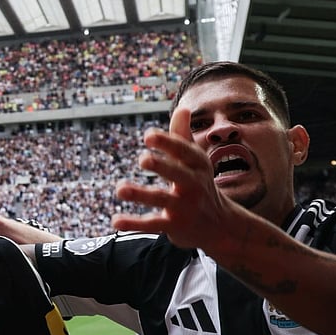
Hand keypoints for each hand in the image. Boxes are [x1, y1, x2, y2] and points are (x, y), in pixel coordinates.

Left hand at [111, 107, 235, 249]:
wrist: (220, 226)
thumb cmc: (199, 184)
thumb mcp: (195, 161)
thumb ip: (182, 137)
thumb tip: (182, 108)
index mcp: (198, 165)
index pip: (184, 151)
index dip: (167, 143)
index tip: (148, 135)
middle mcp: (193, 185)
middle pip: (177, 174)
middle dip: (162, 166)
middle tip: (143, 160)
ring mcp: (184, 207)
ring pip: (161, 199)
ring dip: (141, 194)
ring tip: (120, 189)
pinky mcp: (174, 226)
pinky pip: (152, 225)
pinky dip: (134, 224)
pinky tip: (115, 221)